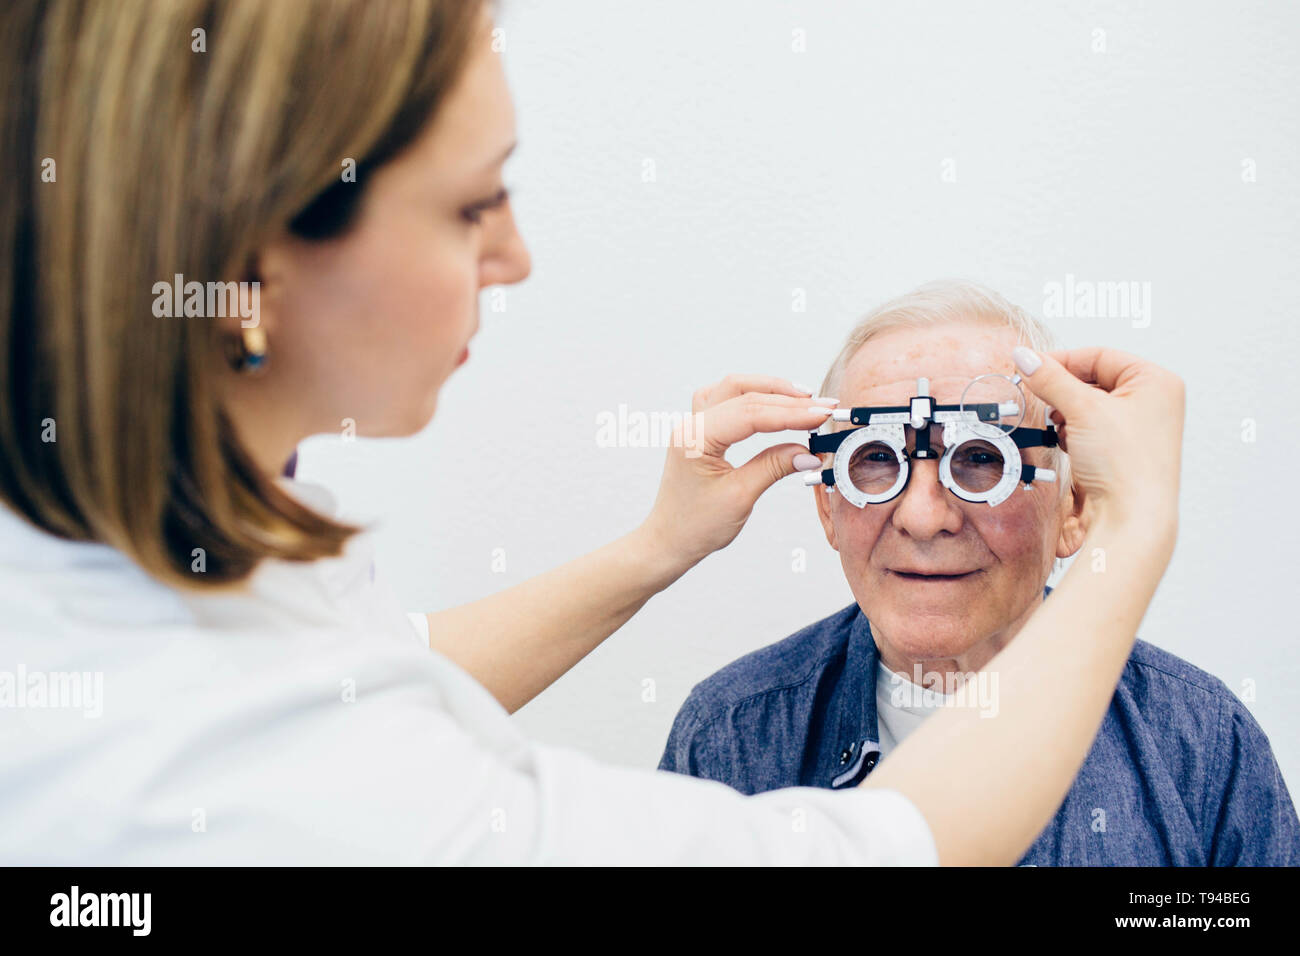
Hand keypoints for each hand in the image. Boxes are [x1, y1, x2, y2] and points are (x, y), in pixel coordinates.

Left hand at [638, 375, 835, 568]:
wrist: (669, 541)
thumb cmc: (695, 526)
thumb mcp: (740, 497)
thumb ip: (773, 467)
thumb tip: (808, 451)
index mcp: (695, 439)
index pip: (750, 413)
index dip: (791, 413)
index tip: (822, 415)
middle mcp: (691, 425)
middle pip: (744, 395)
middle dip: (787, 399)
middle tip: (823, 408)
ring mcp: (693, 425)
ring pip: (734, 389)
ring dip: (770, 390)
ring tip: (804, 400)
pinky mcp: (700, 431)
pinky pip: (725, 399)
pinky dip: (751, 396)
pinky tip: (771, 401)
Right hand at [1012, 345, 1184, 539]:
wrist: (1132, 519)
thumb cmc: (1127, 465)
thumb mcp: (1082, 410)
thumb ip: (1050, 379)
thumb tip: (1025, 356)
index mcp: (1155, 381)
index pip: (1099, 356)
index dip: (1062, 361)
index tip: (1031, 368)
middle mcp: (1153, 401)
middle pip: (1094, 379)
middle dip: (1064, 391)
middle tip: (1040, 397)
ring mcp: (1140, 427)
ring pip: (1090, 404)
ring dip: (1067, 413)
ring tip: (1061, 426)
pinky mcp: (1124, 450)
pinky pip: (1092, 427)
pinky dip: (1074, 431)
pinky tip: (1070, 443)